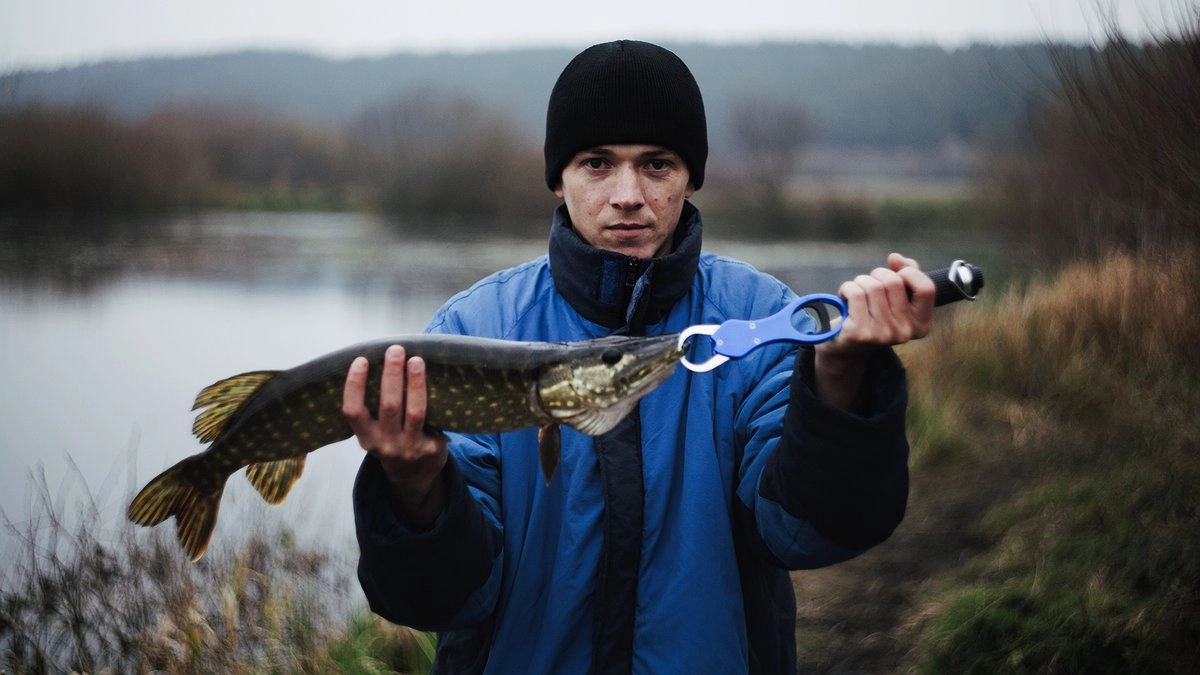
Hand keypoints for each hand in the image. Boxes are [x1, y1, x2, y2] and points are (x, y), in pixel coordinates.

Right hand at [343, 344, 448, 526]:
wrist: (414, 477)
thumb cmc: (392, 442)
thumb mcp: (375, 432)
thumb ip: (373, 408)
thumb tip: (379, 361)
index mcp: (365, 437)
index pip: (353, 411)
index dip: (355, 385)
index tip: (361, 360)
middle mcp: (385, 445)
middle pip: (388, 406)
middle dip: (391, 374)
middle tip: (395, 350)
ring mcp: (409, 448)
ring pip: (414, 411)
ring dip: (415, 383)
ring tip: (416, 360)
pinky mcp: (431, 449)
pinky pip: (434, 419)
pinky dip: (433, 398)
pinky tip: (436, 379)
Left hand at [813, 253, 934, 408]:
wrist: (847, 348)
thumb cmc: (874, 317)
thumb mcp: (896, 299)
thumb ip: (905, 275)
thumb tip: (896, 258)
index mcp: (921, 324)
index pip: (926, 288)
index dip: (910, 272)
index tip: (897, 273)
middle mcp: (905, 332)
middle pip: (894, 282)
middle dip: (878, 274)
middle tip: (869, 285)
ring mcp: (883, 334)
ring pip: (873, 285)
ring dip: (861, 281)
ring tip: (857, 293)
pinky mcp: (860, 333)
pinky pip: (856, 293)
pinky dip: (847, 288)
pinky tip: (845, 297)